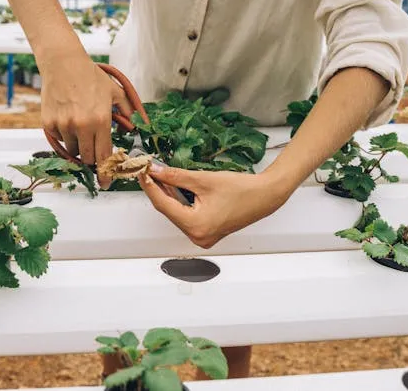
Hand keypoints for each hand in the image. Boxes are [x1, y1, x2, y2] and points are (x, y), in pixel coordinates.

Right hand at [39, 54, 134, 184]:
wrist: (63, 64)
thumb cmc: (89, 76)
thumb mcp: (115, 92)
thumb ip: (127, 112)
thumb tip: (134, 129)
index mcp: (100, 120)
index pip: (104, 156)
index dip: (106, 173)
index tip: (106, 182)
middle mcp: (81, 126)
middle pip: (88, 158)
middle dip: (93, 158)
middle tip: (95, 150)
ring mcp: (63, 125)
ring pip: (72, 150)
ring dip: (78, 145)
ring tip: (81, 127)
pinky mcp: (49, 123)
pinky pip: (59, 140)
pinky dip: (65, 135)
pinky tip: (68, 119)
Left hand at [138, 163, 295, 248]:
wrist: (265, 196)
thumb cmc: (241, 190)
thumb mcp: (203, 180)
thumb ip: (175, 176)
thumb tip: (156, 171)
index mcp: (196, 226)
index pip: (163, 204)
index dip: (150, 186)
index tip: (142, 172)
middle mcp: (198, 236)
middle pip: (169, 210)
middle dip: (158, 190)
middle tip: (148, 171)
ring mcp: (203, 237)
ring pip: (176, 213)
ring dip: (168, 195)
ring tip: (159, 176)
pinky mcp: (207, 232)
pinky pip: (186, 216)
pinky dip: (180, 202)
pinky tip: (174, 188)